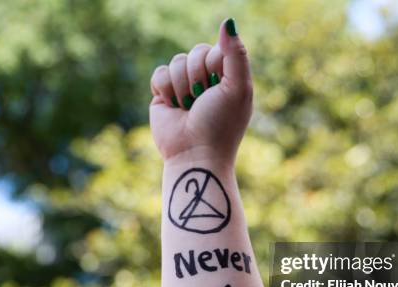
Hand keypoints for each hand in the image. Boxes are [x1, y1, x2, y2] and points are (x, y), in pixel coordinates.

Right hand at [149, 18, 252, 163]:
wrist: (194, 154)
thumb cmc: (221, 124)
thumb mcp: (238, 87)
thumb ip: (236, 54)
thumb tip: (227, 21)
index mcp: (228, 77)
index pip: (216, 49)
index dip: (215, 65)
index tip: (219, 87)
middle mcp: (206, 80)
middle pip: (195, 52)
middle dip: (198, 75)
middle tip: (202, 100)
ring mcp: (183, 87)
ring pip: (176, 62)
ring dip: (182, 86)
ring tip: (188, 108)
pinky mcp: (163, 95)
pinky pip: (159, 73)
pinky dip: (166, 90)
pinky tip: (173, 107)